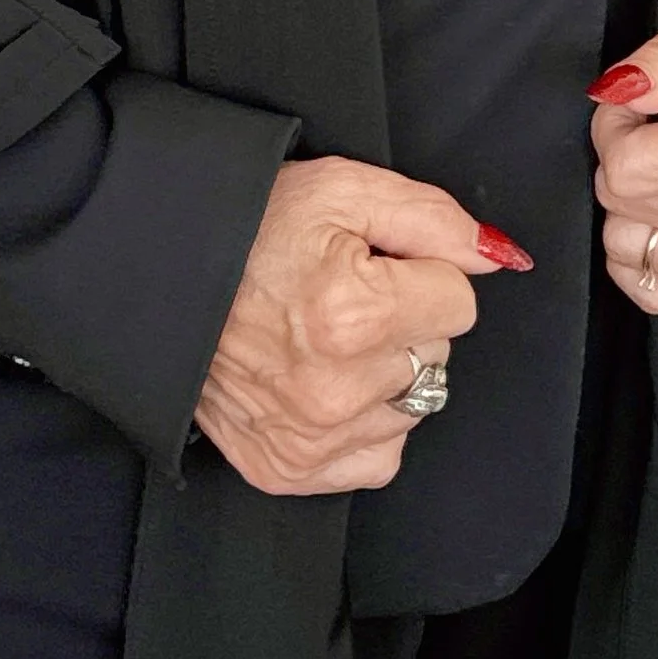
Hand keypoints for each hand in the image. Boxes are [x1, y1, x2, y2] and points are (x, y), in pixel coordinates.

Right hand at [195, 157, 532, 496]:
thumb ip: (434, 219)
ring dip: (384, 372)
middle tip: (340, 296)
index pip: (458, 302)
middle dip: (404, 320)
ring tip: (324, 337)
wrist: (157, 279)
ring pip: (413, 405)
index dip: (419, 272)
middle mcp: (336, 391)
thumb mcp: (343, 189)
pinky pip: (378, 456)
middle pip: (436, 355)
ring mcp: (311, 439)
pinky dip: (362, 423)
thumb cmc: (247, 227)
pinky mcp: (289, 469)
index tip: (373, 264)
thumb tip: (500, 256)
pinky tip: (321, 381)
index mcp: (353, 314)